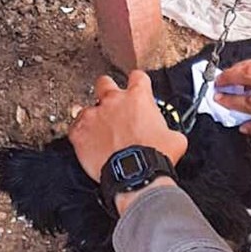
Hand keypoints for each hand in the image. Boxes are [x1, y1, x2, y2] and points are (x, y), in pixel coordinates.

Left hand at [69, 70, 187, 182]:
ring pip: (87, 107)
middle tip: (113, 105)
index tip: (138, 89)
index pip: (138, 77)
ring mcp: (93, 115)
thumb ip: (168, 128)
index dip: (138, 82)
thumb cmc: (154, 156)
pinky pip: (75, 127)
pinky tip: (89, 142)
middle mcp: (114, 101)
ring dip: (94, 117)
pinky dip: (81, 134)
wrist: (136, 174)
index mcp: (138, 98)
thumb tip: (170, 134)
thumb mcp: (175, 138)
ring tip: (100, 132)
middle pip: (105, 82)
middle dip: (108, 90)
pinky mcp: (79, 132)